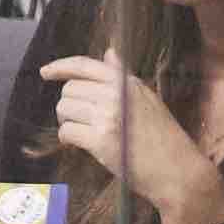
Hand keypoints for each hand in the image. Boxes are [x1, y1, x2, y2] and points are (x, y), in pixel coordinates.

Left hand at [35, 57, 223, 223]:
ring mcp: (107, 116)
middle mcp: (116, 94)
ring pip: (64, 109)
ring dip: (68, 122)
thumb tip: (108, 53)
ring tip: (84, 132)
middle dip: (69, 104)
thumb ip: (123, 76)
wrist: (178, 171)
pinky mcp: (100, 140)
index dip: (60, 66)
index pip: (84, 65)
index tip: (45, 72)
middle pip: (69, 89)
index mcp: (127, 82)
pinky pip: (67, 132)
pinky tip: (81, 144)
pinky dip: (68, 139)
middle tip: (80, 120)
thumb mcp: (148, 98)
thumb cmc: (164, 137)